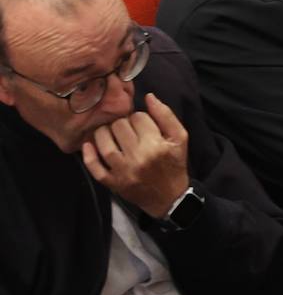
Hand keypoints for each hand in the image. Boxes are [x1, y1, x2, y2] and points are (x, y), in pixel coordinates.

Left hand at [81, 93, 190, 218]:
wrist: (168, 197)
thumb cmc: (174, 164)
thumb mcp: (180, 138)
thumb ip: (166, 116)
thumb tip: (149, 97)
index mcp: (156, 144)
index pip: (138, 117)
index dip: (140, 117)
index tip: (143, 124)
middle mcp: (138, 157)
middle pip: (119, 126)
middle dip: (123, 123)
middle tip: (128, 130)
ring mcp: (123, 172)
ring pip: (104, 144)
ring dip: (104, 133)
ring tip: (110, 133)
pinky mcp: (112, 183)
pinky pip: (95, 168)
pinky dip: (88, 156)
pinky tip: (89, 145)